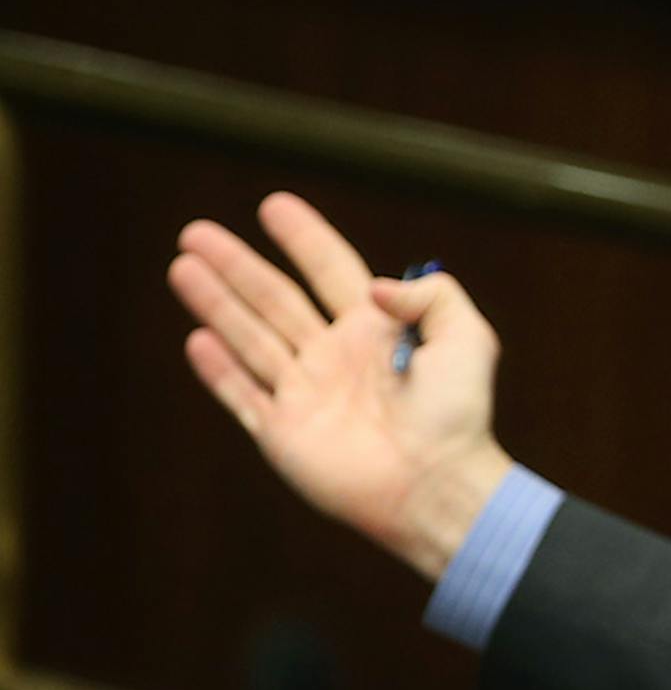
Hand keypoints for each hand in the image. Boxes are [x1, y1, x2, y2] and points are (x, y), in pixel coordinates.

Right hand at [168, 192, 511, 579]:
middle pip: (276, 300)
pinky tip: (197, 340)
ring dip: (216, 304)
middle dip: (237, 266)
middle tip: (196, 233)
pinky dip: (219, 370)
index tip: (274, 205)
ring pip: (250, 339)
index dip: (304, 238)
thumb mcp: (468, 339)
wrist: (438, 484)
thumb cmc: (459, 415)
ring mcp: (306, 396)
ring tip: (183, 266)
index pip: (331, 271)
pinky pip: (243, 395)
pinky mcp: (285, 434)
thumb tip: (374, 286)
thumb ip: (431, 296)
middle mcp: (335, 358)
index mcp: (375, 332)